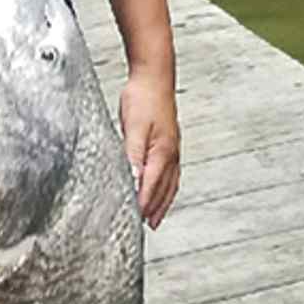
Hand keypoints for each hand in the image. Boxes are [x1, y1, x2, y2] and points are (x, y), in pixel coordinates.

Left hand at [118, 70, 180, 228]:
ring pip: (169, 184)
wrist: (154, 76)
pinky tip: (160, 190)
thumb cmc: (143, 98)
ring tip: (153, 219)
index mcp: (162, 153)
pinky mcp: (169, 144)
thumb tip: (131, 181)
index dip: (142, 206)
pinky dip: (165, 189)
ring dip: (161, 203)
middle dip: (153, 210)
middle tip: (144, 228)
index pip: (150, 188)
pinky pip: (170, 174)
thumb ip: (132, 156)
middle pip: (162, 191)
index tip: (134, 222)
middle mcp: (170, 155)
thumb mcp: (134, 128)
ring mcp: (172, 150)